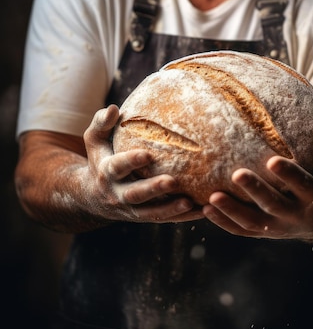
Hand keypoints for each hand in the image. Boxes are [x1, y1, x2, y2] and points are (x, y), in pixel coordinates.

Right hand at [81, 105, 202, 223]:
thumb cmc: (100, 158)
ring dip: (170, 209)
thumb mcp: (94, 140)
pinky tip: (202, 212)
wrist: (93, 196)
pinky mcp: (144, 217)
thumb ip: (101, 123)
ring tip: (189, 202)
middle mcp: (118, 194)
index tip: (147, 154)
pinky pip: (164, 219)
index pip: (118, 167)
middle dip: (153, 189)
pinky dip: (183, 218)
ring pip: (151, 213)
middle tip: (172, 181)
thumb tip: (114, 109)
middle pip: (136, 194)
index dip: (131, 161)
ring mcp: (131, 209)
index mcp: (107, 172)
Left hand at [202, 122, 312, 239]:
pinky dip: (224, 222)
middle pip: (275, 205)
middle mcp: (297, 214)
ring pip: (254, 223)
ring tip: (212, 197)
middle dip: (256, 191)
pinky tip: (205, 208)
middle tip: (237, 174)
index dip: (290, 175)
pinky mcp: (263, 233)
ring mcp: (278, 227)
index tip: (272, 160)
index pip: (304, 186)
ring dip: (233, 211)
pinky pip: (242, 231)